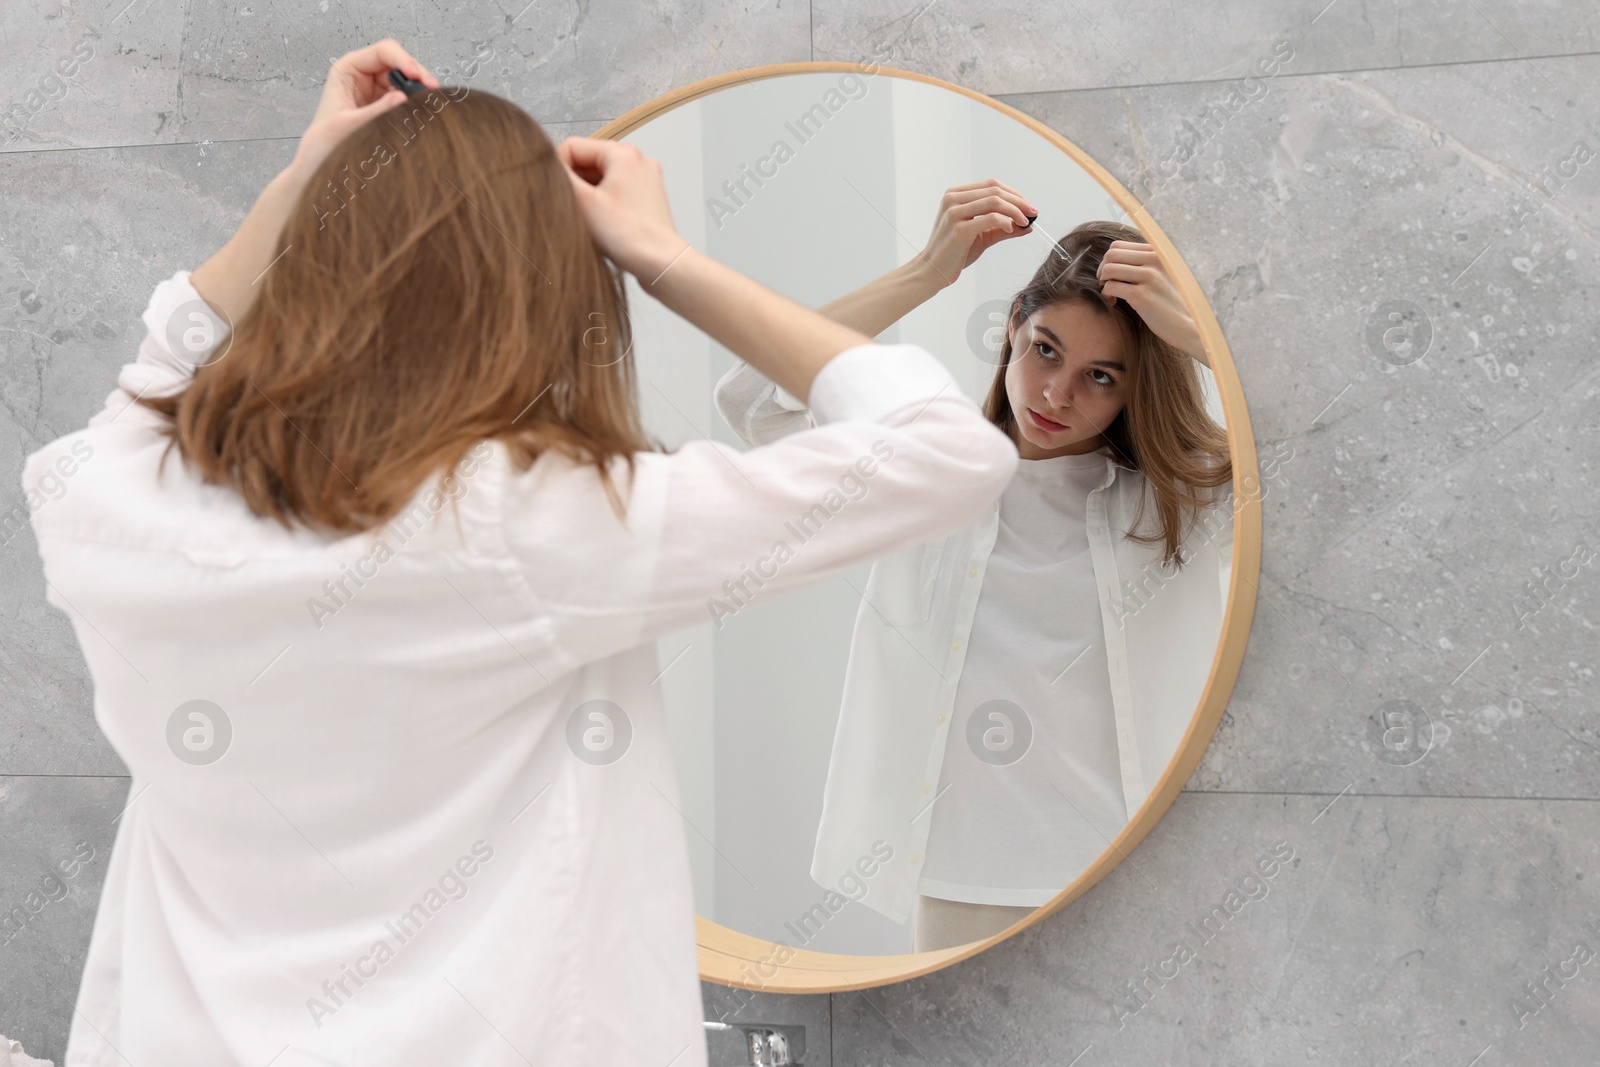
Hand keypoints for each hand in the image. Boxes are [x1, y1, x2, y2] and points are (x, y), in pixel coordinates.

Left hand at [286, 40, 439, 189]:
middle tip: (432, 89)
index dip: (402, 59)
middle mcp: (364, 75)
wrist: (322, 160)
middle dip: (417, 74)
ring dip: (419, 88)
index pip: (382, 52)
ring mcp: (377, 90)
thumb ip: (376, 111)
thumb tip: (402, 98)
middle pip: (399, 63)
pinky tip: (422, 109)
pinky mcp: (386, 105)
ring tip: (430, 100)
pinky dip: (417, 102)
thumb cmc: (326, 140)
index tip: (416, 75)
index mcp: (348, 69)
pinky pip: (406, 98)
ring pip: (406, 80)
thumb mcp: (349, 124)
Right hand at [557, 136, 684, 280]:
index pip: (573, 146)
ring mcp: (646, 179)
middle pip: (588, 162)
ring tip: (588, 219)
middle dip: (574, 183)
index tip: (553, 190)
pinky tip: (601, 224)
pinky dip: (603, 204)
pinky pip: (615, 192)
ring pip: (601, 178)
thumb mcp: (582, 202)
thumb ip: (559, 177)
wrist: (661, 264)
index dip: (556, 168)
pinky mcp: (648, 198)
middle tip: (570, 207)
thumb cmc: (629, 236)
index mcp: (623, 153)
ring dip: (588, 195)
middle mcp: (638, 160)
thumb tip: (544, 165)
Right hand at [913, 179, 1037, 287]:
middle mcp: (952, 199)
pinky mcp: (959, 229)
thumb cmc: (955, 252)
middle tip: (1033, 213)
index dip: (1014, 193)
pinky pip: (990, 218)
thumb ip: (1003, 227)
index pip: (991, 185)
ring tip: (1025, 222)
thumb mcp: (982, 236)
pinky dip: (1005, 222)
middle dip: (1019, 201)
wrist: (932, 271)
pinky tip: (1010, 229)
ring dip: (1015, 211)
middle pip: (995, 191)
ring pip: (994, 201)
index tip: (1028, 206)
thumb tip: (1028, 225)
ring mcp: (954, 212)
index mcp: (955, 195)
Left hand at [1097, 241, 1206, 362]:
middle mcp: (1154, 260)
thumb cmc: (1174, 302)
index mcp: (1159, 252)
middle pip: (1111, 255)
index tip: (1113, 275)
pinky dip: (1106, 295)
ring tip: (1111, 294)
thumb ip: (1147, 263)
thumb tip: (1116, 257)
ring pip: (1108, 269)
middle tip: (1106, 284)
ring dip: (1103, 282)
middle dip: (1102, 270)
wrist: (1190, 325)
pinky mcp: (1141, 295)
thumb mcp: (1166, 274)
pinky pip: (1110, 287)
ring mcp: (1148, 276)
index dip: (1110, 260)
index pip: (1120, 245)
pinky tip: (1114, 302)